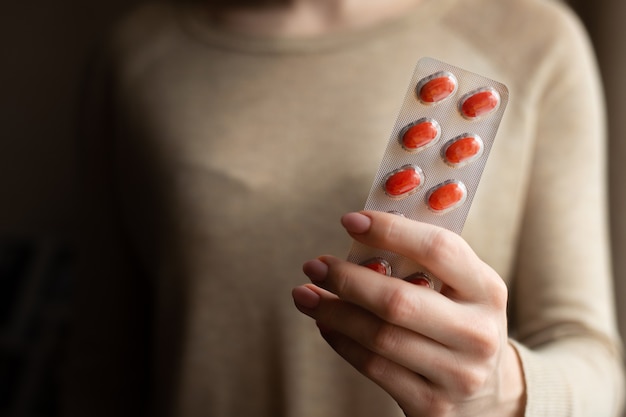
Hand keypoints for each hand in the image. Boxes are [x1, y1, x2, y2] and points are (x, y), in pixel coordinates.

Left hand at [292, 211, 524, 416]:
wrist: (487, 394)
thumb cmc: (459, 323)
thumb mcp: (461, 290)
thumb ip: (424, 262)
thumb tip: (360, 231)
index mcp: (487, 290)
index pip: (438, 249)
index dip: (391, 231)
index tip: (350, 220)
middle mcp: (478, 333)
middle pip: (399, 300)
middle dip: (347, 279)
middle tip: (314, 265)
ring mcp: (457, 374)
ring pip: (379, 337)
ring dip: (333, 311)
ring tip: (305, 294)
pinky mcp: (432, 405)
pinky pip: (374, 367)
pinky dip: (342, 341)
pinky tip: (325, 323)